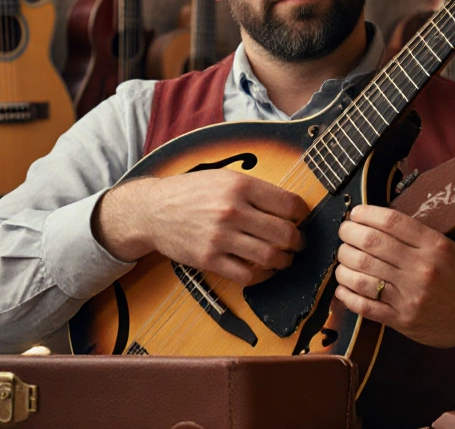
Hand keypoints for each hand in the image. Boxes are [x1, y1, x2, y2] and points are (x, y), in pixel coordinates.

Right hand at [92, 171, 308, 286]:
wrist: (152, 210)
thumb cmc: (191, 192)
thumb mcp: (224, 177)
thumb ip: (255, 190)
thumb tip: (290, 206)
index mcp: (239, 186)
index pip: (289, 204)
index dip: (302, 214)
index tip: (301, 219)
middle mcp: (232, 211)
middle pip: (284, 233)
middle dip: (298, 241)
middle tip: (298, 242)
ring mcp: (220, 238)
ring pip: (269, 256)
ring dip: (285, 260)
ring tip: (285, 258)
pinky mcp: (209, 260)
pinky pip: (247, 276)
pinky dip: (264, 276)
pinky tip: (266, 270)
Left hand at [333, 205, 454, 382]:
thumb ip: (435, 228)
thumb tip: (405, 208)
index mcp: (437, 246)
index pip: (392, 222)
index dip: (368, 214)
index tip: (356, 213)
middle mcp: (422, 269)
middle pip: (371, 245)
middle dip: (350, 234)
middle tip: (344, 231)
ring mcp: (411, 297)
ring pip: (363, 274)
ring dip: (345, 263)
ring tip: (342, 257)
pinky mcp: (403, 321)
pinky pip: (366, 306)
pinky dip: (348, 295)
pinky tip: (342, 287)